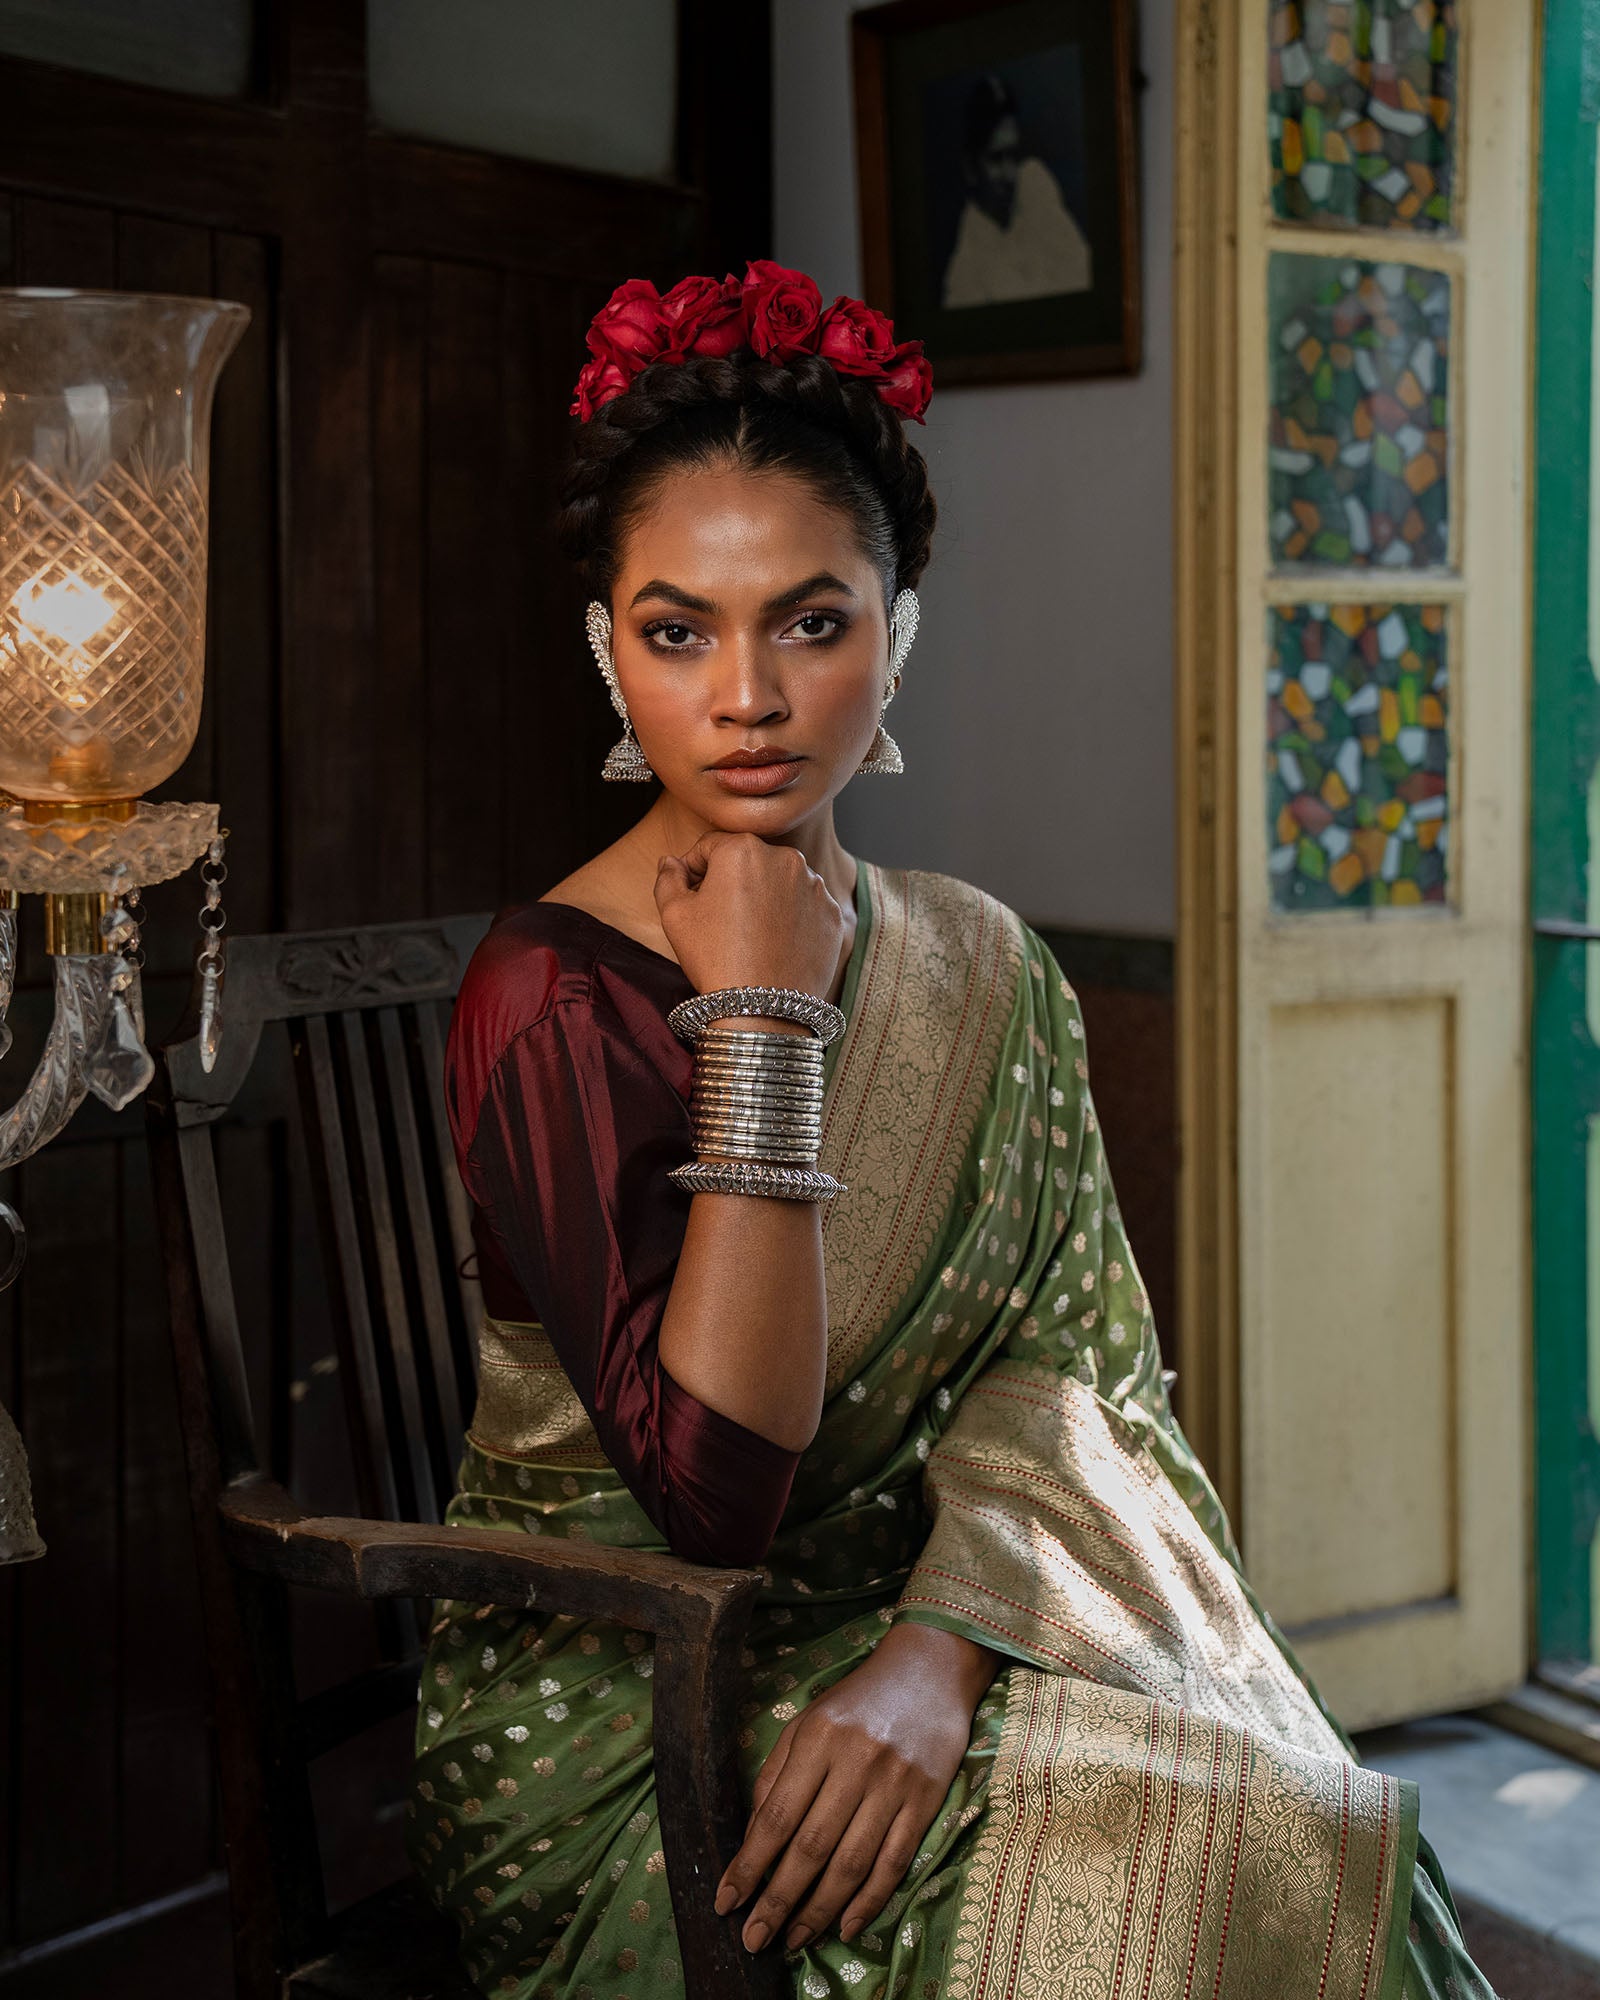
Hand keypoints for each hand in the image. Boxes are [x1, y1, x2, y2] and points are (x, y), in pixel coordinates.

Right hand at [655, 830, 847, 999]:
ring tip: (750, 935)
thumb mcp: (674, 915)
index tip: (691, 895)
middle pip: (749, 861)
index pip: (711, 846)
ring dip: (764, 898)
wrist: (764, 1010)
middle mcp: (786, 858)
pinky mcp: (832, 914)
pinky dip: (791, 918)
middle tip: (720, 919)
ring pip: (780, 882)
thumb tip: (671, 862)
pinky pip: (805, 907)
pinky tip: (775, 944)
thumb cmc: (715, 959)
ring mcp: (815, 886)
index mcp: (743, 849)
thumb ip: (667, 878)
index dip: (694, 869)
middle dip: (733, 881)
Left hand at [714, 1622, 997, 1954]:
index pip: (776, 1816)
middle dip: (778, 1901)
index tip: (726, 1903)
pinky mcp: (927, 1800)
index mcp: (817, 1738)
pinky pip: (894, 1861)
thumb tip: (754, 1839)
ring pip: (852, 1863)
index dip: (748, 1866)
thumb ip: (776, 1775)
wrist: (930, 1669)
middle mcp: (856, 1761)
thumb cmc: (857, 1700)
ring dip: (819, 1911)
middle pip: (811, 1847)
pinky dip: (870, 1900)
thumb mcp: (807, 1722)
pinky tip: (847, 1925)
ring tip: (794, 1939)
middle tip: (755, 1940)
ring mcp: (895, 1783)